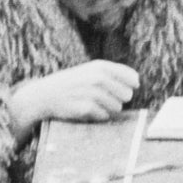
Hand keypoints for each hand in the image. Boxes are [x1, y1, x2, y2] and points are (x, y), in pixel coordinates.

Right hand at [8, 61, 140, 142]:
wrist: (45, 95)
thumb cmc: (72, 83)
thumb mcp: (90, 71)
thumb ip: (113, 74)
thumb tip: (137, 81)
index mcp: (101, 66)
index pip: (132, 77)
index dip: (132, 85)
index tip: (130, 88)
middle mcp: (97, 78)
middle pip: (127, 95)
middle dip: (119, 99)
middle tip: (104, 98)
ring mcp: (92, 93)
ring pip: (117, 107)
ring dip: (108, 109)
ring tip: (93, 104)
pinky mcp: (86, 108)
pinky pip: (104, 116)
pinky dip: (98, 116)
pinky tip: (86, 110)